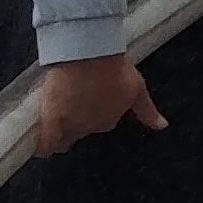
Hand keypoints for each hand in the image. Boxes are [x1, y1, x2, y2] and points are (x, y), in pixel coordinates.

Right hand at [34, 52, 165, 157]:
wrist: (88, 54)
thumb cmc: (114, 67)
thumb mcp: (137, 89)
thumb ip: (147, 111)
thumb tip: (163, 127)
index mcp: (110, 119)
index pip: (99, 125)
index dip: (92, 117)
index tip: (86, 104)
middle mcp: (92, 127)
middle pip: (80, 133)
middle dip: (75, 125)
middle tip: (69, 105)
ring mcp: (71, 124)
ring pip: (63, 140)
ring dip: (59, 136)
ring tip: (51, 125)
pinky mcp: (51, 119)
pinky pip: (46, 143)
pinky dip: (43, 147)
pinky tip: (40, 148)